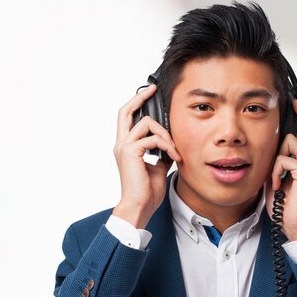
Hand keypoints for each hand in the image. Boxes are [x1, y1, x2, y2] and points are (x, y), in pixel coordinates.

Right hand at [112, 84, 181, 228]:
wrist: (140, 206)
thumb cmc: (147, 192)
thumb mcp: (158, 168)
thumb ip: (161, 154)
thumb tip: (170, 146)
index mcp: (126, 147)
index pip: (127, 118)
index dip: (136, 103)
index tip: (149, 93)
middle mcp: (122, 144)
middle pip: (126, 111)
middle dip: (140, 97)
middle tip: (153, 90)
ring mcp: (124, 147)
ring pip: (146, 123)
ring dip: (166, 135)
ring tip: (175, 150)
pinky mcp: (131, 152)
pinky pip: (153, 139)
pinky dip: (167, 146)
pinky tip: (174, 157)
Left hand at [266, 98, 296, 240]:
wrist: (294, 225)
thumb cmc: (284, 208)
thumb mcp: (274, 181)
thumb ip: (274, 165)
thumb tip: (268, 153)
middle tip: (295, 104)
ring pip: (289, 142)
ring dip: (276, 160)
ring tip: (275, 179)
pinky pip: (283, 159)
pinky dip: (275, 172)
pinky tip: (276, 186)